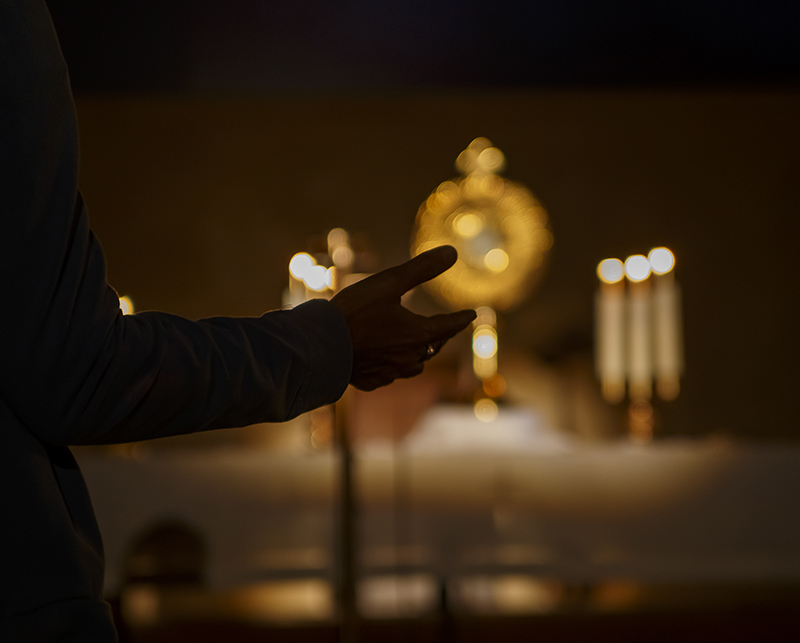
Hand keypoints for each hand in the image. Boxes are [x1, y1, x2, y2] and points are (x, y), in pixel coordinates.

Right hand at [331, 245, 475, 390]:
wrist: (321, 346)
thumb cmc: (355, 311)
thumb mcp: (389, 282)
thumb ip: (422, 268)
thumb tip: (453, 252)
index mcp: (419, 334)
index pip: (450, 326)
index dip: (462, 318)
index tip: (473, 315)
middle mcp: (410, 358)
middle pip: (434, 346)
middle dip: (442, 336)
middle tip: (446, 328)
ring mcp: (392, 373)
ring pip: (415, 364)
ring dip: (420, 353)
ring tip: (418, 345)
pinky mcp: (373, 382)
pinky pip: (391, 374)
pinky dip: (394, 364)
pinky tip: (387, 360)